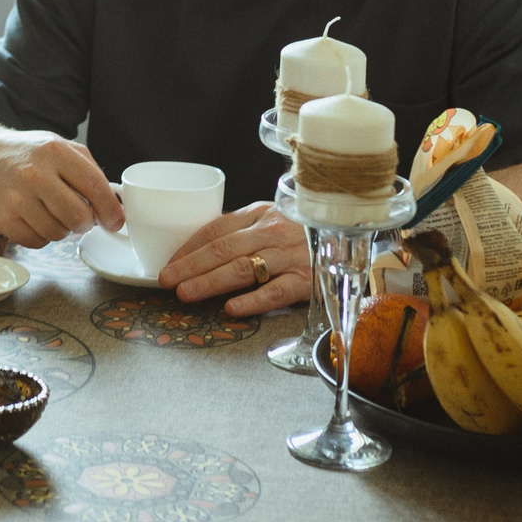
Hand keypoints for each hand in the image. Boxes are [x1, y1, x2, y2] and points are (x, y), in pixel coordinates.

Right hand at [0, 129, 122, 248]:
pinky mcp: (1, 219)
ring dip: (61, 229)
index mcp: (54, 152)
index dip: (111, 210)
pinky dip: (41, 236)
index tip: (115, 222)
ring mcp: (15, 198)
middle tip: (79, 217)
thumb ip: (89, 172)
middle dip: (85, 223)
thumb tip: (115, 207)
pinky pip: (37, 242)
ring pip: (58, 233)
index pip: (94, 187)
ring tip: (50, 212)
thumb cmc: (26, 154)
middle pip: (78, 217)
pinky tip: (33, 218)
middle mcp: (34, 174)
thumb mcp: (59, 147)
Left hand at [160, 201, 309, 312]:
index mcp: (260, 213)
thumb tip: (200, 249)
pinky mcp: (307, 279)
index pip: (217, 228)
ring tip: (186, 294)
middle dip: (191, 266)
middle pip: (224, 249)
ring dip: (210, 282)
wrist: (354, 237)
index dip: (189, 246)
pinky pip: (276, 291)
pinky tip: (231, 308)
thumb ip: (243, 231)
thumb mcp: (273, 221)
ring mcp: (291, 255)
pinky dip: (252, 300)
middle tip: (167, 281)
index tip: (169, 263)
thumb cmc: (304, 234)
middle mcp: (273, 232)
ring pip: (244, 268)